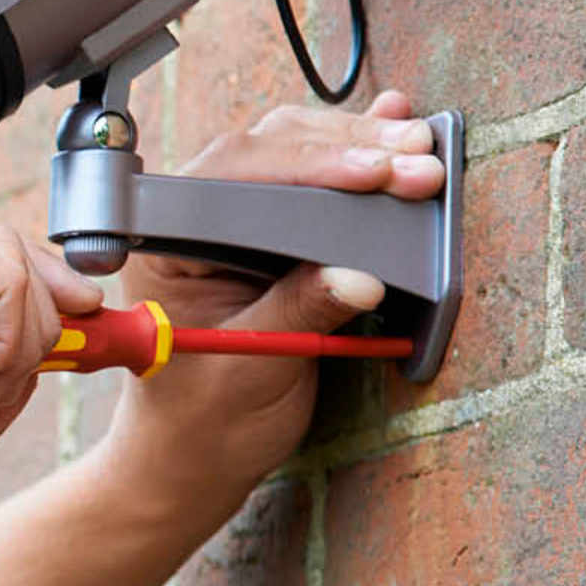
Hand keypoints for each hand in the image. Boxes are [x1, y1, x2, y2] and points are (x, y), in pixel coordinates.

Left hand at [102, 90, 446, 509]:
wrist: (196, 456)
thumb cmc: (204, 419)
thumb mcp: (252, 368)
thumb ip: (298, 313)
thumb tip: (359, 275)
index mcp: (165, 244)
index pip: (233, 179)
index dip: (305, 168)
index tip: (370, 174)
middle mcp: (192, 221)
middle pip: (268, 155)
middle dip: (345, 153)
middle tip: (415, 163)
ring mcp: (232, 222)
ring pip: (292, 155)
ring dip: (358, 149)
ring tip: (419, 148)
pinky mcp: (270, 235)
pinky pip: (311, 183)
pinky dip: (353, 158)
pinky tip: (390, 128)